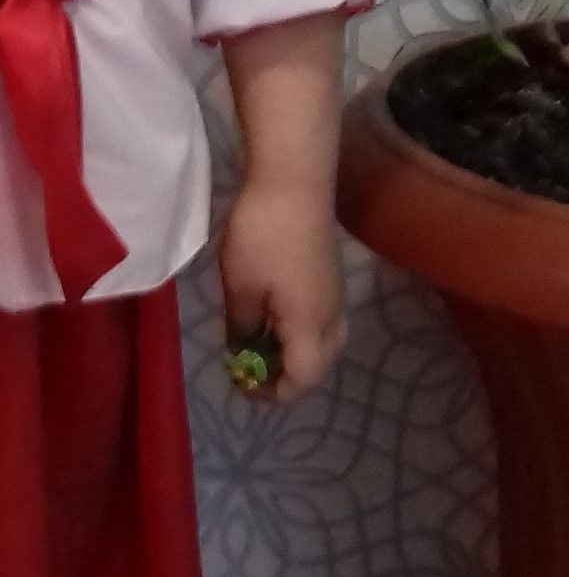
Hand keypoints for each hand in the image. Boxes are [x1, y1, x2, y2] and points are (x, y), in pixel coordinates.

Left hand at [217, 181, 345, 405]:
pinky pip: (324, 322)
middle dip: (288, 377)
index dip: (274, 392)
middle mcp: (332, 317)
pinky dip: (303, 333)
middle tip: (253, 370)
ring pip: (326, 343)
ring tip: (262, 345)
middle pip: (319, 365)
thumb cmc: (262, 238)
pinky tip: (276, 318)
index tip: (243, 387)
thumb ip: (242, 327)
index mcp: (311, 326)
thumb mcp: (240, 288)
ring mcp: (335, 295)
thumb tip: (244, 351)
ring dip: (297, 354)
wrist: (294, 184)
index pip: (301, 379)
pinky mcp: (331, 276)